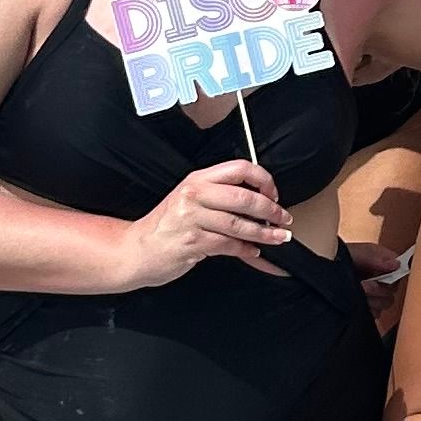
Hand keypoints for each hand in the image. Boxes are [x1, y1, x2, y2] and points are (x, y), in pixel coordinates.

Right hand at [116, 160, 294, 285]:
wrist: (137, 250)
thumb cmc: (167, 226)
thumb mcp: (190, 201)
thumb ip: (220, 197)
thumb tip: (262, 204)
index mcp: (197, 179)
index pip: (239, 168)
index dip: (263, 180)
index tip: (274, 194)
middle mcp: (194, 195)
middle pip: (244, 197)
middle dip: (271, 210)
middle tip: (283, 219)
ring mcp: (191, 218)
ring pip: (239, 224)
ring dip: (264, 234)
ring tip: (277, 238)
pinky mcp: (192, 242)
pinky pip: (228, 245)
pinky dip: (246, 249)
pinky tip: (253, 251)